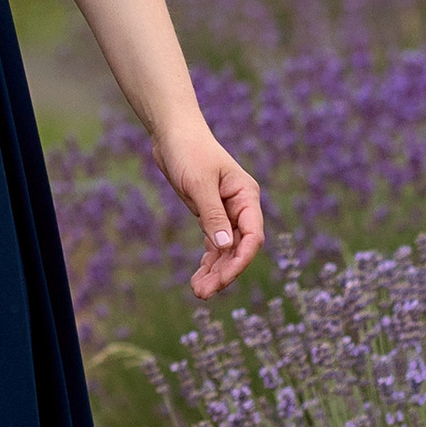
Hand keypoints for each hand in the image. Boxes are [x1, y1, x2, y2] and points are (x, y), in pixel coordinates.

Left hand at [153, 123, 263, 301]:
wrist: (173, 134)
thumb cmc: (189, 151)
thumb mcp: (199, 184)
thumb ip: (212, 215)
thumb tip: (226, 246)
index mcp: (246, 196)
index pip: (252, 236)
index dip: (241, 259)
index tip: (224, 278)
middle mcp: (240, 207)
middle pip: (239, 248)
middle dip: (225, 272)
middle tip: (204, 293)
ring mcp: (226, 213)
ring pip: (226, 250)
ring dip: (215, 272)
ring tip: (199, 292)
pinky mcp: (210, 215)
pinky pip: (214, 245)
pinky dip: (208, 262)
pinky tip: (198, 279)